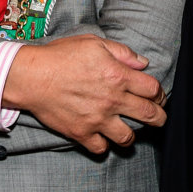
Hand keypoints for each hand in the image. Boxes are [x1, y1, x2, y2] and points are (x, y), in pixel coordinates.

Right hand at [2, 34, 165, 153]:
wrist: (32, 76)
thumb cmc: (61, 56)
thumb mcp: (95, 43)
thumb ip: (123, 53)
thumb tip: (143, 63)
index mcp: (118, 76)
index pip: (153, 89)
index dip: (159, 93)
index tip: (158, 96)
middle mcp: (112, 99)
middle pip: (149, 115)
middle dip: (159, 118)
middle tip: (160, 119)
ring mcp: (97, 119)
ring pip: (128, 137)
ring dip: (132, 135)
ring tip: (129, 131)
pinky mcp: (81, 133)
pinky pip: (101, 148)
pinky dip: (104, 145)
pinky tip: (103, 137)